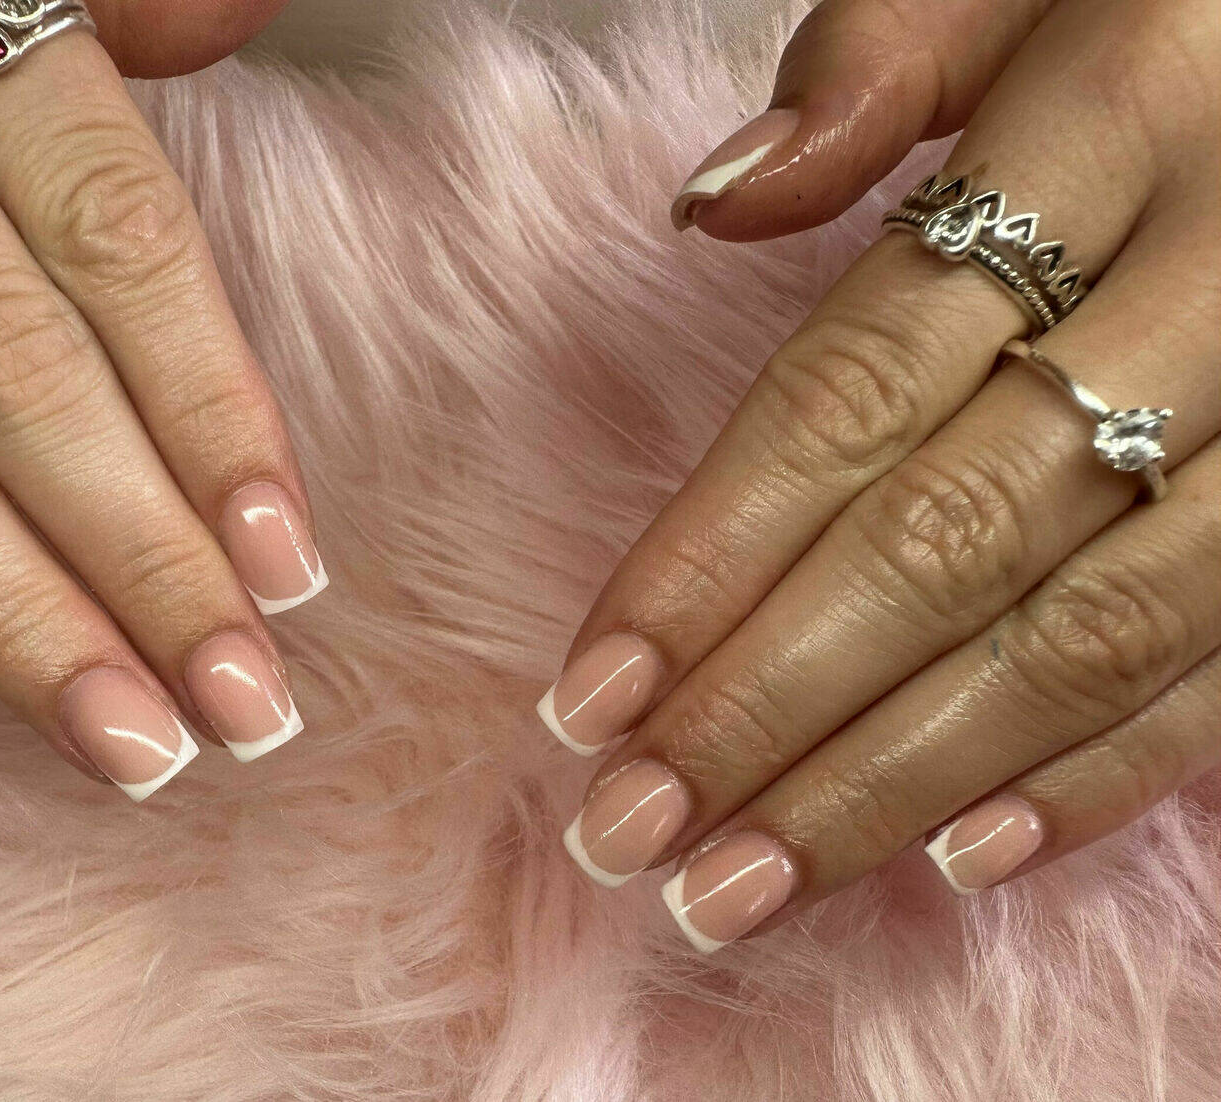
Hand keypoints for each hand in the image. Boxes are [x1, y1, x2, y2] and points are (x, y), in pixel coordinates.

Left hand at [544, 0, 1220, 950]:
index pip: (856, 386)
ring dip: (893, 783)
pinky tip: (958, 856)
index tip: (591, 695)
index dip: (712, 552)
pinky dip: (1101, 777)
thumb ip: (874, 65)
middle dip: (769, 708)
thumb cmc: (1163, 2)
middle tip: (632, 832)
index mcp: (1107, 128)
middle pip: (948, 540)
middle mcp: (1218, 287)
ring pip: (1081, 634)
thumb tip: (706, 204)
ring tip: (742, 886)